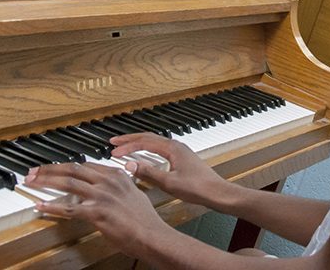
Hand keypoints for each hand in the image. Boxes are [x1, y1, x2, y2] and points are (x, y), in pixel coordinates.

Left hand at [24, 161, 165, 257]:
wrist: (151, 235)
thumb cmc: (145, 219)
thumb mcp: (135, 194)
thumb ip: (122, 186)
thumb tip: (116, 184)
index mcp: (116, 175)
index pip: (85, 165)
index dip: (66, 166)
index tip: (54, 168)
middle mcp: (108, 182)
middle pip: (73, 169)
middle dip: (50, 169)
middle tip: (34, 171)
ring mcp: (102, 196)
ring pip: (68, 183)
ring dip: (46, 181)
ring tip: (32, 181)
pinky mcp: (97, 212)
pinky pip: (69, 208)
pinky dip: (52, 206)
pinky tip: (40, 206)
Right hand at [110, 132, 231, 207]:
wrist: (216, 192)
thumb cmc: (197, 188)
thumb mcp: (169, 182)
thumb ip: (148, 173)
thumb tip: (130, 165)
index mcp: (172, 148)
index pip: (144, 142)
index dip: (127, 147)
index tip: (113, 152)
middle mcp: (176, 146)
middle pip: (149, 137)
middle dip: (130, 139)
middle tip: (114, 141)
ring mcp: (179, 151)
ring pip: (155, 142)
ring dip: (139, 143)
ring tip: (125, 146)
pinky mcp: (182, 158)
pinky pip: (160, 149)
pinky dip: (148, 149)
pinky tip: (144, 156)